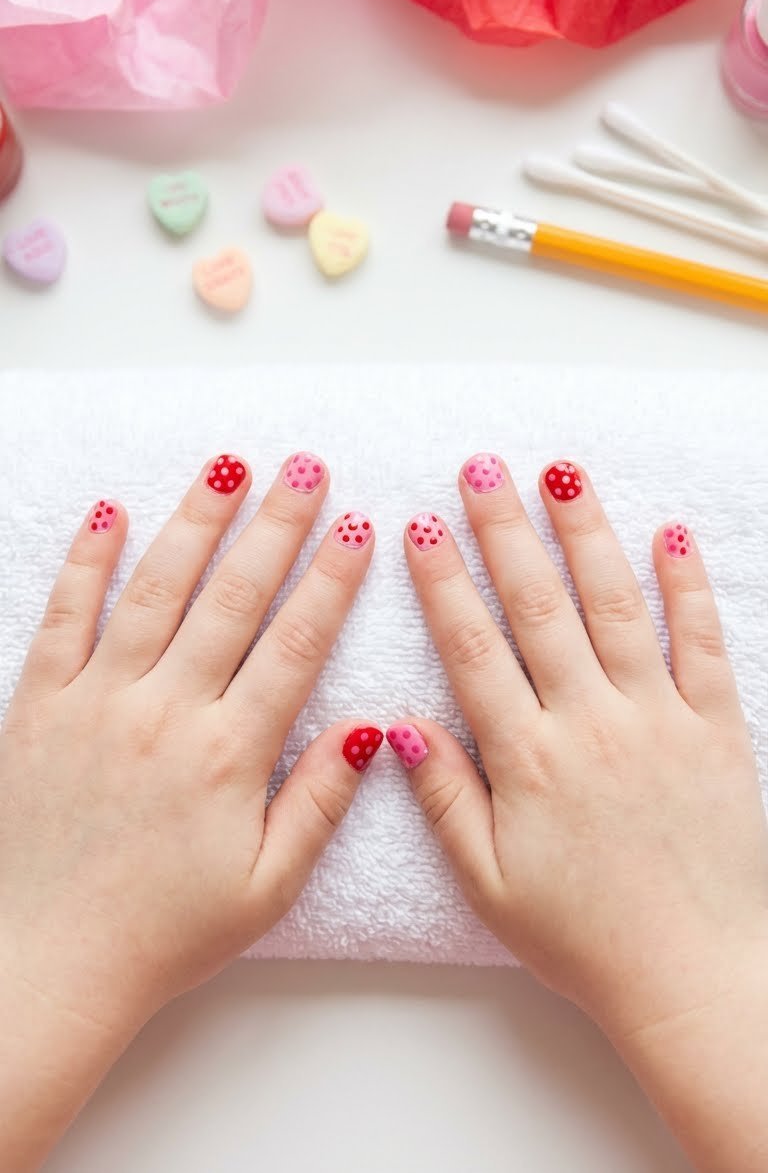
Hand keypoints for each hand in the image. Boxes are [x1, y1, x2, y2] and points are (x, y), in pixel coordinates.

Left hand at [0, 453, 377, 1168]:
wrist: (42, 965)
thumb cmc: (159, 934)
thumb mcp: (265, 888)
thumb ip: (319, 802)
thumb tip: (373, 729)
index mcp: (227, 756)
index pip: (295, 645)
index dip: (332, 581)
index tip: (358, 526)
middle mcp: (164, 713)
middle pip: (233, 598)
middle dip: (277, 526)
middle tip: (307, 468)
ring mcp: (96, 701)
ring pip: (155, 590)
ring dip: (196, 522)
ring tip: (228, 466)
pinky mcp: (39, 704)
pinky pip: (65, 617)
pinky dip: (86, 561)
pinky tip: (109, 513)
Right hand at [394, 459, 767, 1169]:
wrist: (696, 977)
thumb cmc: (587, 940)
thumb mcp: (490, 884)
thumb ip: (443, 797)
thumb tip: (395, 724)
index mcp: (528, 760)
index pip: (473, 650)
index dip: (443, 584)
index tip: (422, 526)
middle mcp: (591, 723)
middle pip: (539, 607)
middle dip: (505, 530)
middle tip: (482, 467)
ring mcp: (658, 719)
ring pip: (615, 605)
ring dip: (585, 534)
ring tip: (562, 473)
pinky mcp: (716, 729)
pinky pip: (702, 643)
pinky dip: (688, 585)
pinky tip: (672, 534)